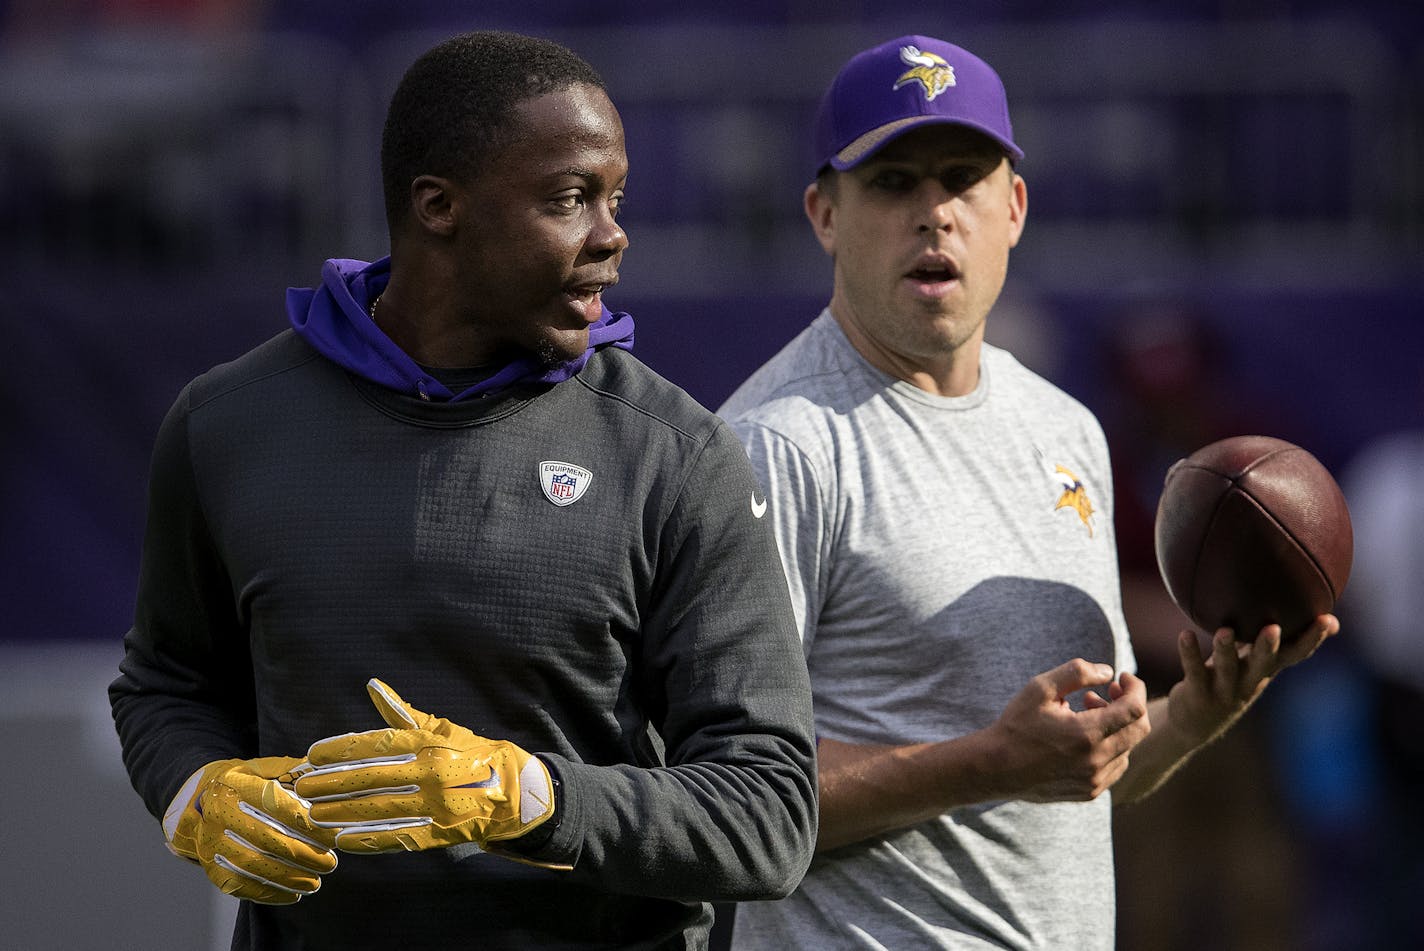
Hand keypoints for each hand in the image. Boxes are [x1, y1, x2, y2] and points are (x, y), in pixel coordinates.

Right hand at [163, 756, 337, 904]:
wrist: (195, 801)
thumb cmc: (241, 783)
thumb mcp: (263, 768)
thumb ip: (293, 772)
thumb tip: (325, 777)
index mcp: (236, 784)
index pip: (277, 806)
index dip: (307, 824)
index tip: (331, 837)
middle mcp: (219, 813)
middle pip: (266, 839)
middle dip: (303, 855)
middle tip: (329, 864)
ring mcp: (210, 841)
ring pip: (253, 865)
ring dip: (288, 878)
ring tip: (315, 882)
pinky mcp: (209, 865)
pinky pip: (239, 884)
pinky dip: (268, 893)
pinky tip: (291, 895)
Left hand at [293, 679, 555, 854]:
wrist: (514, 791)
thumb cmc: (472, 753)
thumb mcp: (440, 729)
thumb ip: (401, 713)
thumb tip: (373, 686)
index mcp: (429, 742)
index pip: (377, 743)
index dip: (342, 749)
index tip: (312, 754)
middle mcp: (432, 771)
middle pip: (373, 777)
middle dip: (333, 783)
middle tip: (303, 787)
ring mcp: (437, 804)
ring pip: (381, 808)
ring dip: (343, 812)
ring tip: (314, 814)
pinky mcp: (441, 832)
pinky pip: (399, 837)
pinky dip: (370, 840)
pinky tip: (344, 840)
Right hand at [991, 659, 1150, 802]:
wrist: (996, 768)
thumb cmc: (1017, 725)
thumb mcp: (1040, 688)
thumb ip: (1077, 673)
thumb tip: (1108, 672)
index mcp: (1086, 734)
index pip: (1135, 709)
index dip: (1135, 688)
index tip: (1122, 677)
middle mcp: (1096, 761)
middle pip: (1139, 729)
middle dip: (1130, 704)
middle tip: (1108, 691)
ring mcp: (1094, 780)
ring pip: (1128, 748)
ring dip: (1117, 726)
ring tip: (1087, 711)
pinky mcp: (1089, 792)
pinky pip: (1116, 766)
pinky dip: (1111, 746)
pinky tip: (1085, 736)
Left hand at [1167, 613, 1338, 746]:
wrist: (1195, 724)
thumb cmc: (1229, 681)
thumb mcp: (1252, 662)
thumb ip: (1269, 640)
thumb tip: (1302, 611)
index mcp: (1265, 670)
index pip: (1294, 655)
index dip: (1311, 640)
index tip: (1327, 620)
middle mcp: (1249, 682)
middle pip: (1263, 665)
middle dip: (1268, 648)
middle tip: (1274, 628)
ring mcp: (1223, 690)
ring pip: (1227, 669)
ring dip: (1225, 650)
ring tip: (1224, 631)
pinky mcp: (1197, 694)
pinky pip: (1194, 671)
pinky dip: (1190, 653)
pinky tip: (1185, 635)